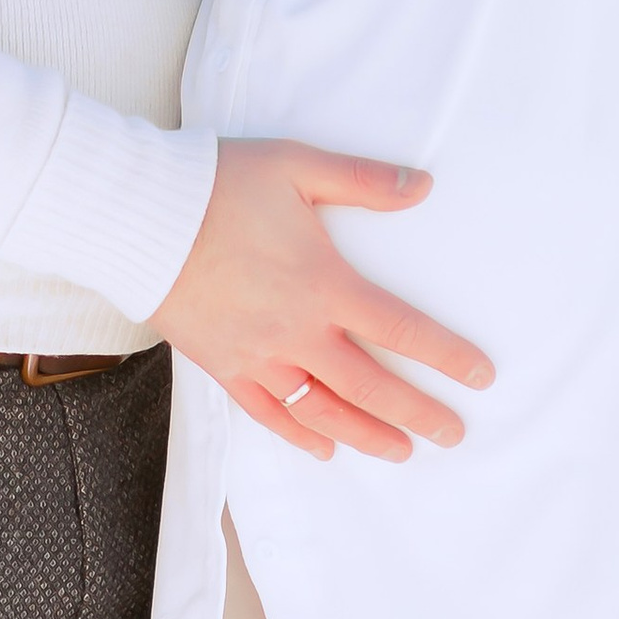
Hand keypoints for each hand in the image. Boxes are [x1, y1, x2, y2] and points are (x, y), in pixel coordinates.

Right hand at [152, 139, 492, 459]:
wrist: (136, 215)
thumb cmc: (218, 184)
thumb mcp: (297, 166)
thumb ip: (363, 181)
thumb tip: (423, 186)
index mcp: (324, 284)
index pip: (401, 330)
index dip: (447, 356)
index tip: (481, 377)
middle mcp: (297, 332)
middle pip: (371, 387)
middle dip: (418, 414)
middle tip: (454, 435)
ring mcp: (258, 356)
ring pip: (323, 412)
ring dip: (366, 436)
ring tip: (401, 452)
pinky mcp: (222, 366)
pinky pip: (268, 413)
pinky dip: (300, 434)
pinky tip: (324, 448)